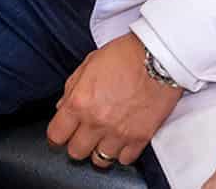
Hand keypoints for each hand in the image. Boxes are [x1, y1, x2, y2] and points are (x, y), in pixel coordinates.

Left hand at [47, 33, 182, 168]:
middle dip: (78, 142)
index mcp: (80, 102)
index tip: (63, 131)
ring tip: (106, 136)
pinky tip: (123, 138)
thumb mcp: (90, 63)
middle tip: (85, 133)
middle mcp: (97, 121)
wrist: (160, 56)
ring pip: (99, 160)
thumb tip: (63, 107)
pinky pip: (125, 160)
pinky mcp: (140, 138)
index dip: (57, 133)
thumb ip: (72, 88)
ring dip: (100, 149)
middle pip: (76, 152)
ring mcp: (119, 132)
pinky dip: (122, 152)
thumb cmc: (126, 54)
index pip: (55, 135)